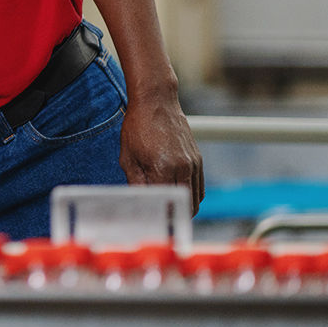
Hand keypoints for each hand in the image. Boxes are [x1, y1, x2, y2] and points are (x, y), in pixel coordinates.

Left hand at [119, 86, 203, 214]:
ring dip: (186, 208)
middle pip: (188, 207)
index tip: (155, 224)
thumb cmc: (138, 127)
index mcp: (163, 169)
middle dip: (177, 218)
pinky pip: (199, 185)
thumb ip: (135, 183)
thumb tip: (140, 203)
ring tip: (170, 211)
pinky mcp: (198, 158)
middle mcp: (183, 168)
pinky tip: (178, 195)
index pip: (167, 205)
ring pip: (197, 198)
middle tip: (164, 221)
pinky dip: (192, 195)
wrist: (156, 102)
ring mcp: (194, 163)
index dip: (162, 217)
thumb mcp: (128, 157)